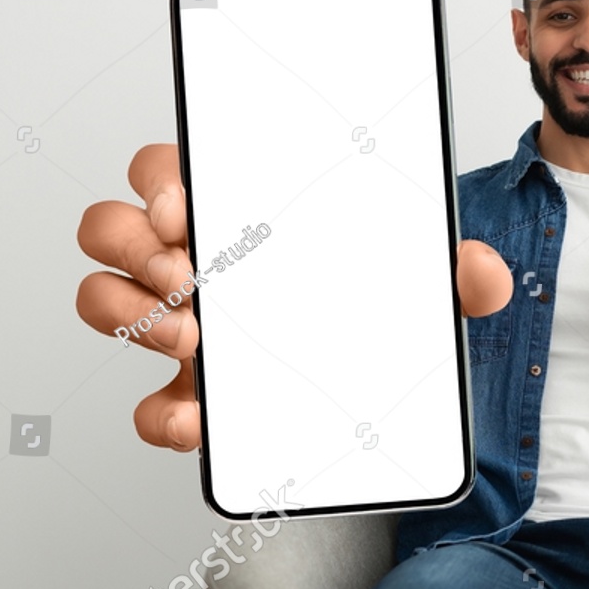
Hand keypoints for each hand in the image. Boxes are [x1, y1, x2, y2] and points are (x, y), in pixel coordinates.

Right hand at [77, 144, 514, 450]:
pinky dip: (162, 417)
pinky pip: (146, 409)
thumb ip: (459, 272)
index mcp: (240, 215)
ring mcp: (184, 330)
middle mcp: (196, 266)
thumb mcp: (423, 284)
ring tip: (194, 341)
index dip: (157, 177)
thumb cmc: (375, 312)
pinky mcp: (192, 397)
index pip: (168, 169)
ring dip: (129, 316)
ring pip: (104, 300)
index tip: (183, 205)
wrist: (377, 398)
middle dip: (134, 246)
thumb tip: (484, 271)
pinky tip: (202, 420)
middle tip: (191, 277)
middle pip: (112, 227)